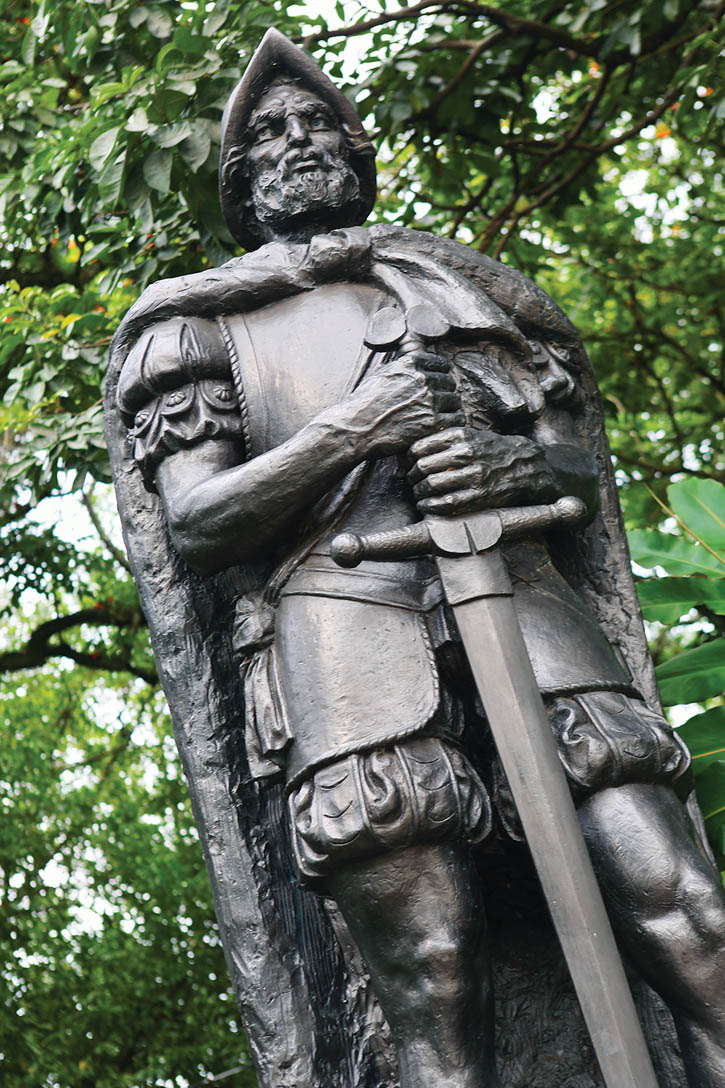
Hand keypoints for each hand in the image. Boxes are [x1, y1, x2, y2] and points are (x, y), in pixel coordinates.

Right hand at [338, 349, 463, 458]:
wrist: (355, 428)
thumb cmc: (363, 404)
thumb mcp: (382, 374)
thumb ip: (403, 366)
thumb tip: (416, 355)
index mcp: (411, 364)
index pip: (441, 364)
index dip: (441, 374)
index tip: (439, 383)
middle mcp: (422, 379)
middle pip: (449, 382)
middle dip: (445, 392)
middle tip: (438, 403)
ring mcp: (429, 401)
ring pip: (454, 401)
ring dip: (449, 409)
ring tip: (440, 416)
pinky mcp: (432, 423)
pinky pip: (455, 420)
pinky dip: (451, 424)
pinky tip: (443, 428)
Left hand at [408, 427, 557, 514]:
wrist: (526, 466)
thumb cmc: (493, 451)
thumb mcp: (472, 435)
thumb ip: (447, 439)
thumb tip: (415, 450)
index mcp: (461, 436)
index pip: (420, 447)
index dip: (409, 459)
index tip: (410, 464)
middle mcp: (466, 453)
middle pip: (423, 467)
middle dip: (412, 477)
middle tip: (412, 482)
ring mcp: (473, 475)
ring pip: (431, 485)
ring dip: (419, 493)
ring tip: (419, 495)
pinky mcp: (479, 495)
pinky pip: (446, 503)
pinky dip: (430, 506)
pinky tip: (427, 506)